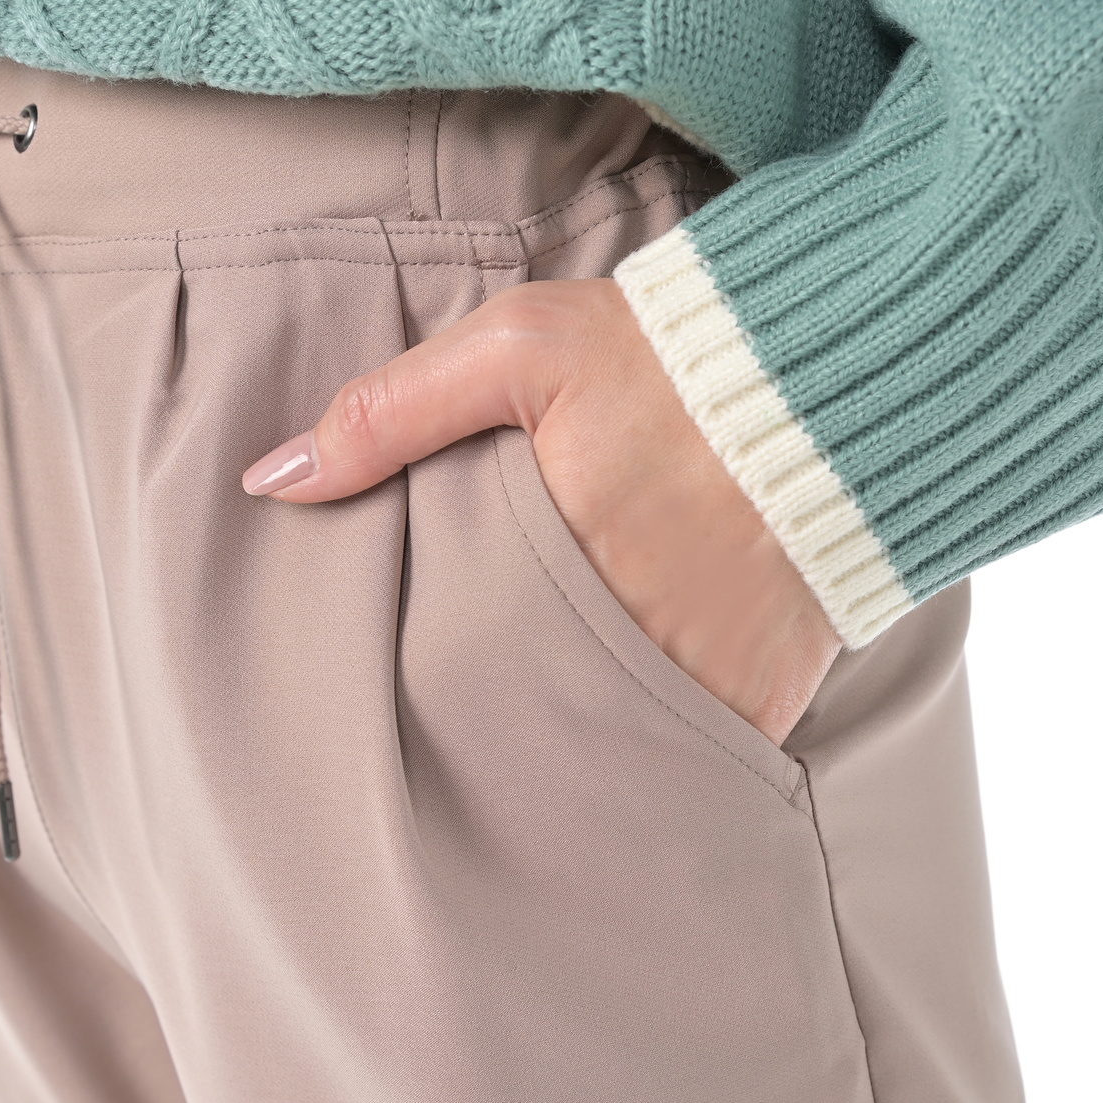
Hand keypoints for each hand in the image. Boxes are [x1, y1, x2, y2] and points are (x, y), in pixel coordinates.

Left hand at [243, 279, 840, 745]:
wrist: (831, 377)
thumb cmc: (666, 357)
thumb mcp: (518, 348)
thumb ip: (390, 413)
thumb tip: (271, 482)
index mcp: (546, 569)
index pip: (453, 669)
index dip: (425, 693)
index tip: (406, 704)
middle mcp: (620, 644)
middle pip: (525, 722)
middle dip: (492, 731)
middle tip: (463, 746)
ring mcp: (697, 685)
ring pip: (605, 749)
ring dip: (574, 747)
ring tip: (539, 753)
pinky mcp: (762, 701)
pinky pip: (695, 753)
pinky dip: (662, 751)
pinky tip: (634, 739)